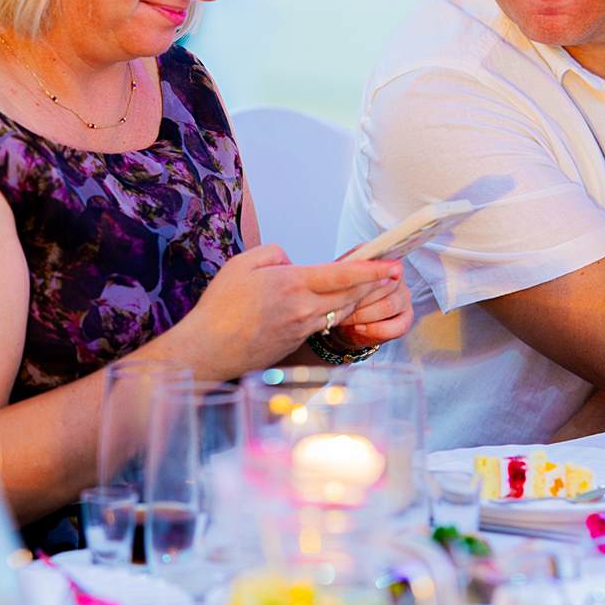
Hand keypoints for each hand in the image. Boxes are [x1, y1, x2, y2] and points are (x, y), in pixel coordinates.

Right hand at [168, 245, 401, 377]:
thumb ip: (273, 255)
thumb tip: (293, 263)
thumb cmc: (220, 306)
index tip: (392, 264)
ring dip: (360, 300)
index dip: (372, 269)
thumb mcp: (242, 264)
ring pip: (340, 311)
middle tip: (395, 274)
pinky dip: (337, 313)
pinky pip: (324, 324)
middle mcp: (304, 308)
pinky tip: (339, 306)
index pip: (343, 275)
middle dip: (376, 284)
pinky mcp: (296, 343)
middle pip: (350, 295)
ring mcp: (302, 329)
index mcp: (293, 283)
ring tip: (374, 288)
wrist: (209, 349)